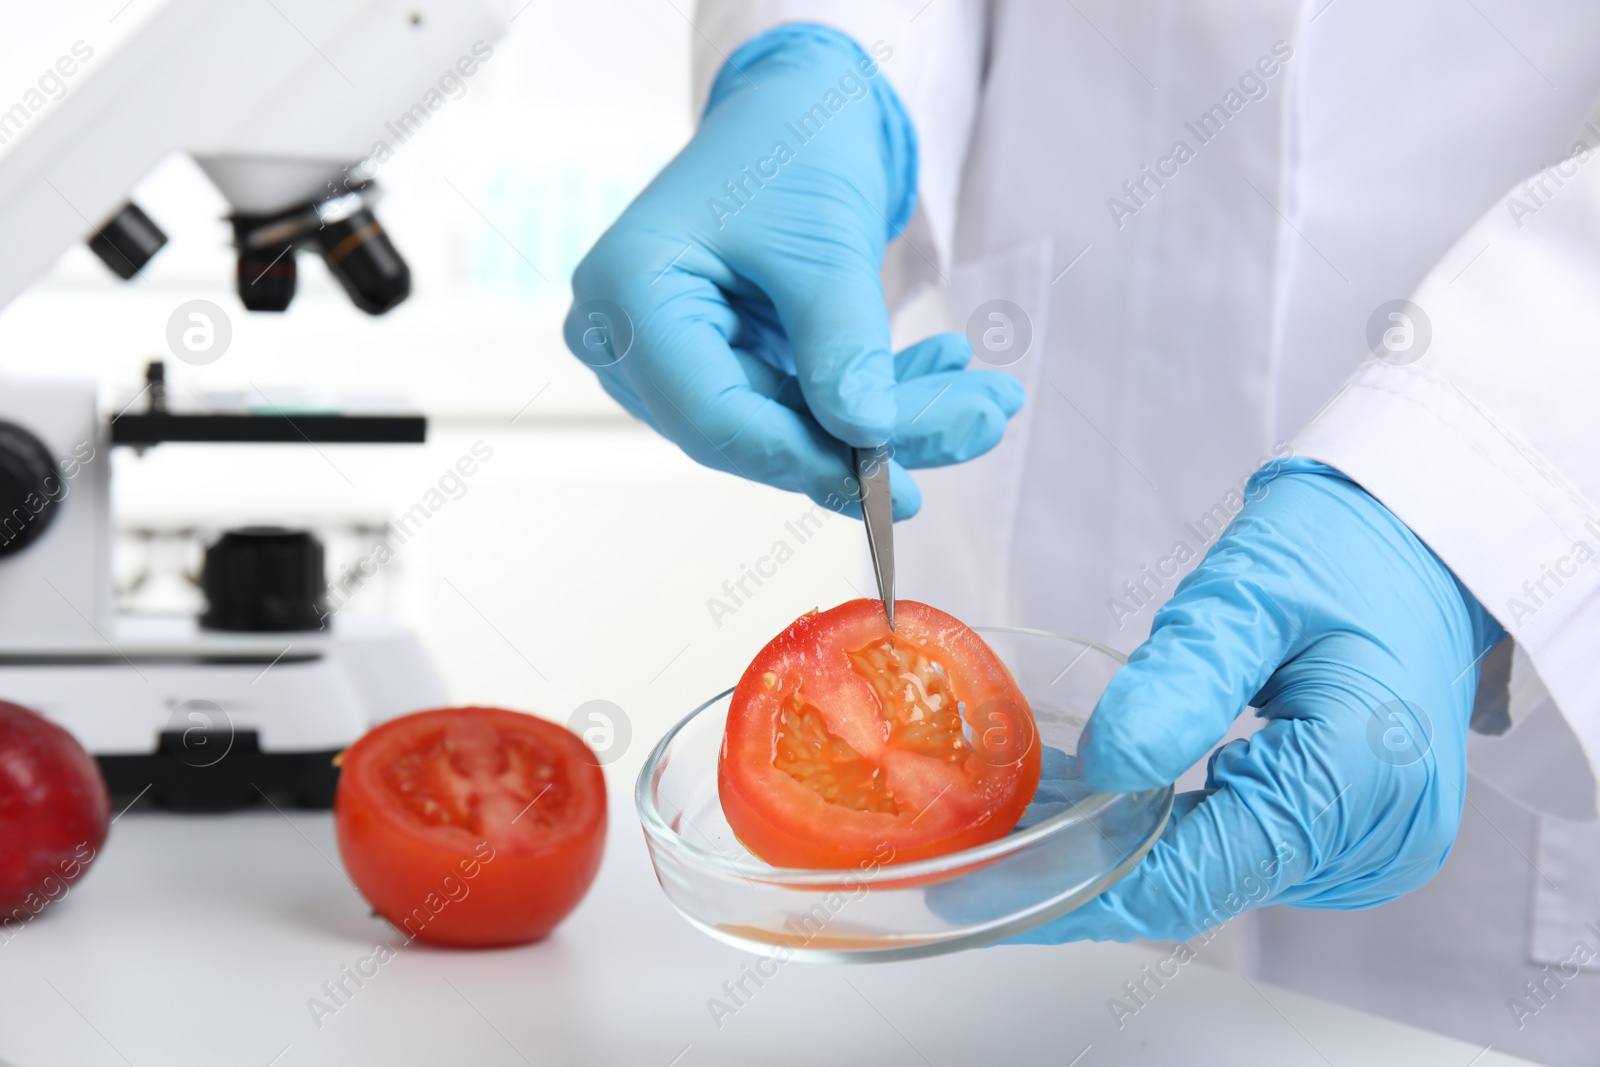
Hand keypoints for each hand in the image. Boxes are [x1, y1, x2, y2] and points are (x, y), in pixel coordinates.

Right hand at [564, 25, 1023, 518]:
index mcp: (626, 299)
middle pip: (759, 431)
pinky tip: (947, 371)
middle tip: (983, 421)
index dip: (807, 459)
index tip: (898, 483)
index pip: (715, 417)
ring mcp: (675, 362)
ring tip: (989, 399)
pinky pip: (803, 406)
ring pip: (791, 427)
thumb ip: (842, 344)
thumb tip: (873, 442)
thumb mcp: (823, 240)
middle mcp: (631, 343)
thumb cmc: (791, 144)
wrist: (794, 108)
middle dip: (876, 437)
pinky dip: (876, 395)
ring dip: (895, 420)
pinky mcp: (724, 367)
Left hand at [1011, 459, 1505, 943]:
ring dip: (1131, 849)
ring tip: (1039, 810)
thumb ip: (1181, 683)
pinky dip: (1177, 831)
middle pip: (1203, 886)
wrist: (1426, 547)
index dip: (1088, 889)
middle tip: (993, 848)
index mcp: (1361, 777)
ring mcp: (1373, 847)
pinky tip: (1114, 799)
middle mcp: (1377, 837)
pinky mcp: (1356, 838)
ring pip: (1219, 876)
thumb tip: (1107, 767)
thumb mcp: (1250, 593)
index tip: (995, 893)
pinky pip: (1247, 853)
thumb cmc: (1348, 550)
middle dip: (1093, 868)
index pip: (1198, 875)